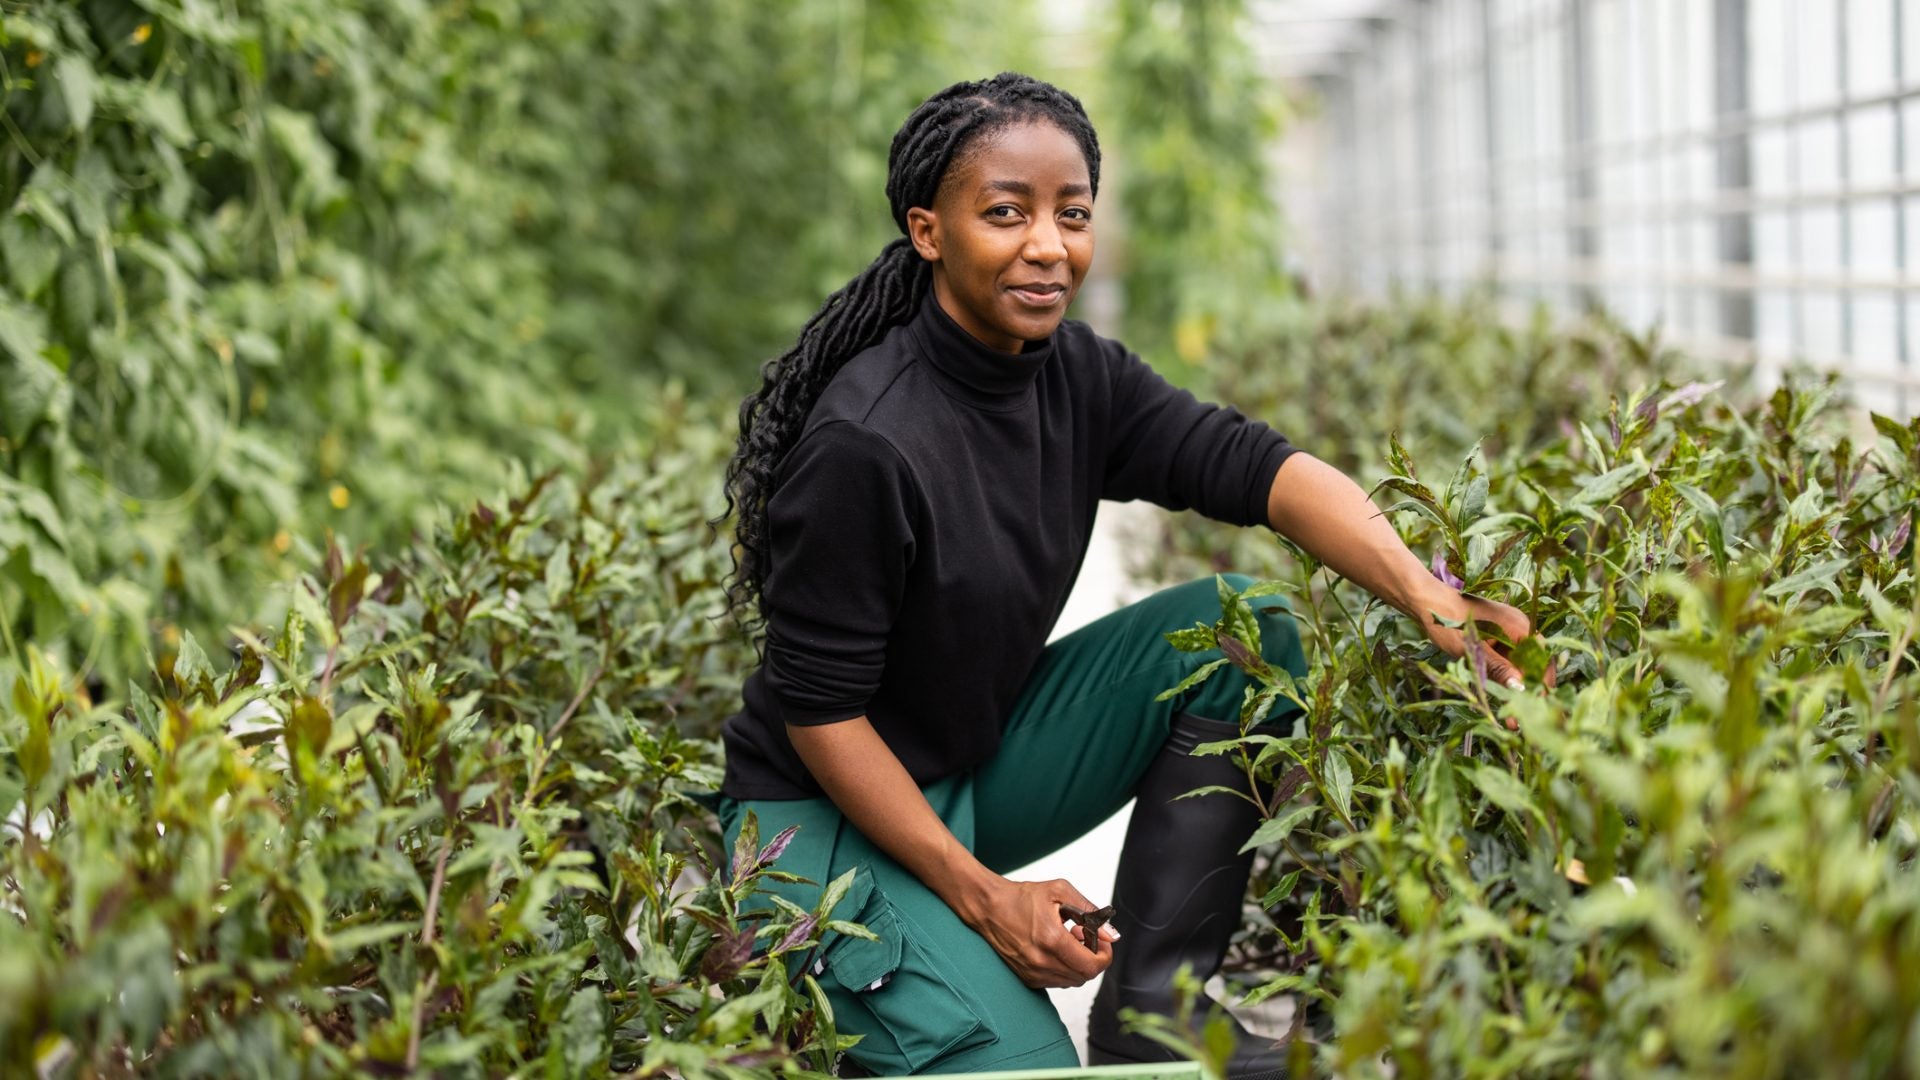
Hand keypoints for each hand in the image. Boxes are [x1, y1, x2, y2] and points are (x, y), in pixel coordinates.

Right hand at [957, 876, 1116, 988]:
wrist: (988, 907)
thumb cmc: (1022, 896)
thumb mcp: (1060, 891)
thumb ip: (1090, 911)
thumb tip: (1112, 935)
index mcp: (1052, 940)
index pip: (1092, 966)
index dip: (1104, 954)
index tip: (1099, 939)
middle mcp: (1042, 962)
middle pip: (1085, 976)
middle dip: (1092, 957)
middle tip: (1082, 935)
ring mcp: (1032, 973)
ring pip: (1072, 981)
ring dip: (1078, 964)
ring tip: (1067, 940)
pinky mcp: (1026, 978)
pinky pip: (1057, 982)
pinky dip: (1064, 968)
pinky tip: (1055, 949)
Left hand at [1413, 583, 1556, 710]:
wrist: (1426, 603)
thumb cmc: (1448, 620)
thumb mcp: (1472, 648)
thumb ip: (1498, 668)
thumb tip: (1520, 688)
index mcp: (1519, 627)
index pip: (1541, 660)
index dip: (1540, 685)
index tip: (1533, 708)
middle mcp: (1520, 630)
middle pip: (1534, 666)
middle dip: (1529, 693)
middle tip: (1521, 720)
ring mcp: (1509, 636)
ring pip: (1521, 668)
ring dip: (1516, 691)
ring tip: (1511, 718)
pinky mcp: (1498, 641)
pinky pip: (1508, 664)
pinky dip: (1505, 681)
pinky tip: (1501, 700)